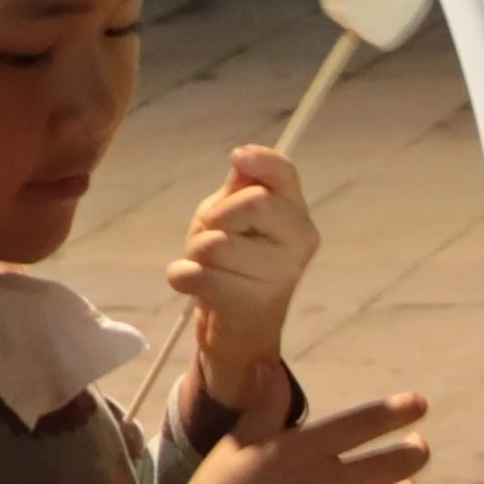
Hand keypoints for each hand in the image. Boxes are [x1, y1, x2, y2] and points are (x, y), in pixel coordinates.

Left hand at [168, 149, 320, 407]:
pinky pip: (201, 275)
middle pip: (252, 203)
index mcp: (296, 214)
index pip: (286, 174)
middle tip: (213, 236)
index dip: (262, 160)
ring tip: (206, 266)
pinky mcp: (254, 305)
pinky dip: (183, 276)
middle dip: (218, 217)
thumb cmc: (233, 260)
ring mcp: (281, 275)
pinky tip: (191, 283)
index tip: (238, 156)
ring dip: (196, 252)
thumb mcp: (233, 216)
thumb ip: (240, 188)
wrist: (237, 327)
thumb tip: (244, 158)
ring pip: (218, 243)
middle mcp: (300, 241)